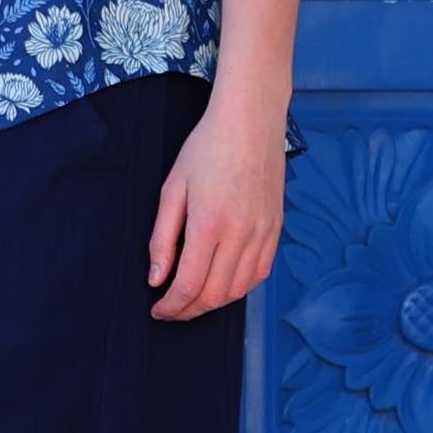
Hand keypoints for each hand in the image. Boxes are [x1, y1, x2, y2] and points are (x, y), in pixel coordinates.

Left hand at [146, 93, 284, 319]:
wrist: (250, 122)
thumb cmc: (206, 147)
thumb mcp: (173, 187)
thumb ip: (163, 236)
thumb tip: (157, 278)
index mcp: (210, 223)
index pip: (189, 284)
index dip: (171, 306)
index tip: (158, 310)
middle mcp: (241, 235)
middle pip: (215, 295)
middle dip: (189, 310)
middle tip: (172, 309)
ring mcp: (263, 234)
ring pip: (239, 290)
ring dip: (214, 302)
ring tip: (193, 299)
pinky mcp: (276, 230)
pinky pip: (259, 274)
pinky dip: (239, 288)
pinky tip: (223, 283)